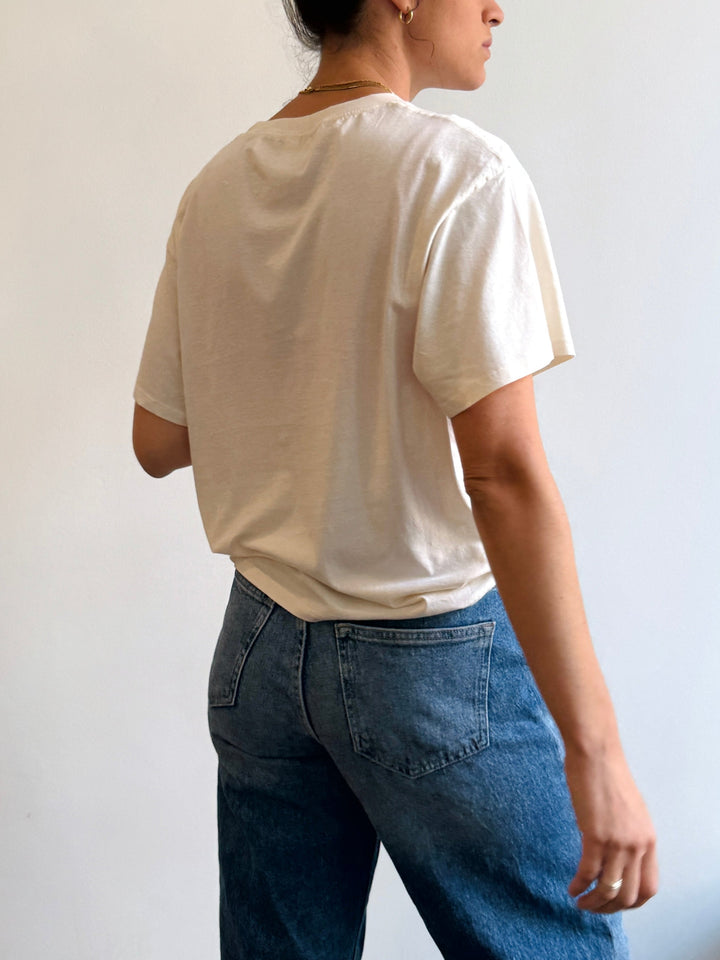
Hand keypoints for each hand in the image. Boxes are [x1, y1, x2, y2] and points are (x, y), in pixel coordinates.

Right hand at [564, 741, 657, 912]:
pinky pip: (588, 872)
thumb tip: (615, 853)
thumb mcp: (629, 811)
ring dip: (593, 902)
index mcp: (648, 839)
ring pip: (609, 889)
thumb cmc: (606, 774)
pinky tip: (571, 887)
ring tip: (579, 902)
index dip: (632, 902)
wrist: (596, 753)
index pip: (649, 887)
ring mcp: (618, 842)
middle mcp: (637, 845)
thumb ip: (627, 835)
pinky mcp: (596, 836)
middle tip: (592, 906)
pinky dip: (579, 885)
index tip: (615, 903)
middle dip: (609, 908)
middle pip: (629, 895)